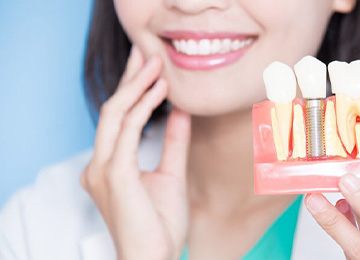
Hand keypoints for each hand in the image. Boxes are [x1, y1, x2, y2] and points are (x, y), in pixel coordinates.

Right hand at [81, 46, 190, 259]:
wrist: (154, 259)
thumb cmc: (160, 225)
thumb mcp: (171, 174)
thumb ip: (173, 142)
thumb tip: (180, 112)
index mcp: (108, 165)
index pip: (117, 118)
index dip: (131, 89)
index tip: (149, 67)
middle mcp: (99, 164)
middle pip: (112, 108)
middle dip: (130, 78)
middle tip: (147, 52)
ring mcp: (103, 168)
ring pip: (115, 113)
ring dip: (137, 85)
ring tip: (157, 64)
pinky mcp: (114, 174)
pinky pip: (127, 129)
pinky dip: (143, 106)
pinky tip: (161, 91)